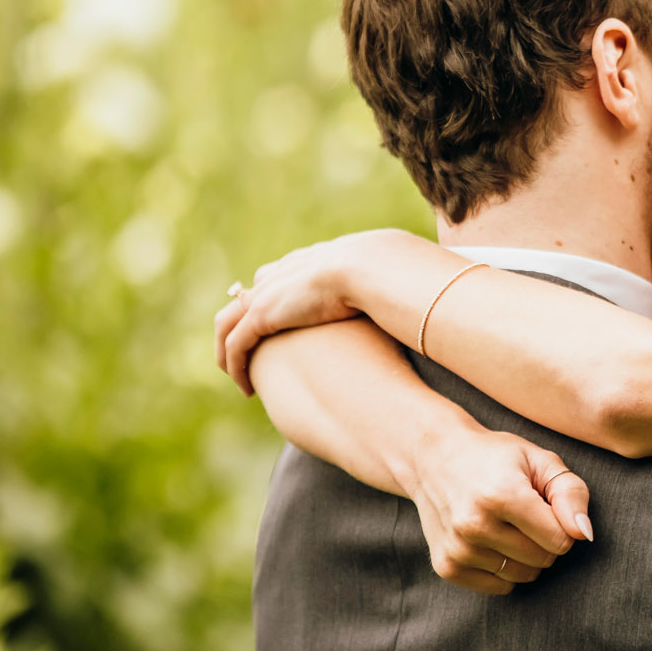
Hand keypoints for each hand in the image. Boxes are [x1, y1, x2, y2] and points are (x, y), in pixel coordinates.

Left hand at [214, 230, 408, 394]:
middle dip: (245, 323)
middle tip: (252, 354)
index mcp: (313, 263)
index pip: (282, 279)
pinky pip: (236, 345)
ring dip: (229, 350)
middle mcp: (284, 275)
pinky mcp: (262, 316)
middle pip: (249, 297)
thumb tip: (422, 294)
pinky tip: (244, 387)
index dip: (278, 302)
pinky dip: (235, 366)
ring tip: (239, 377)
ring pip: (231, 323)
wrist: (375, 270)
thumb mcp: (393, 278)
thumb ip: (395, 287)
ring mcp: (269, 294)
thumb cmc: (395, 275)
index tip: (284, 328)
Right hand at [401, 424, 595, 596]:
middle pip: (544, 559)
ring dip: (525, 555)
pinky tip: (490, 540)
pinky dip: (504, 569)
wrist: (433, 457)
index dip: (562, 523)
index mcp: (502, 495)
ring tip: (506, 524)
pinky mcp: (446, 566)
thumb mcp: (540, 460)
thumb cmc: (496, 457)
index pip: (560, 540)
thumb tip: (584, 534)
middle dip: (544, 539)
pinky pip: (500, 586)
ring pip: (523, 575)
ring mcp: (458, 549)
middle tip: (524, 513)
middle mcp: (475, 525)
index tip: (546, 505)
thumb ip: (571, 493)